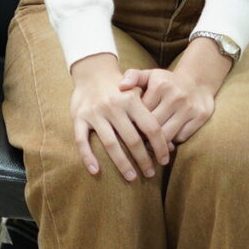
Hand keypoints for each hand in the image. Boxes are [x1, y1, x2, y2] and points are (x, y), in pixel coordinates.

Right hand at [69, 54, 173, 180]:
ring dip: (122, 164)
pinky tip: (96, 172)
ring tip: (132, 177)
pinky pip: (82, 141)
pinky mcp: (78, 117)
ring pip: (110, 144)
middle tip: (150, 173)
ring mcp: (95, 112)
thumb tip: (170, 145)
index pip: (151, 128)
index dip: (160, 146)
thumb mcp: (138, 93)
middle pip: (132, 140)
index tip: (164, 161)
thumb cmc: (120, 88)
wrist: (92, 71)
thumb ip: (151, 116)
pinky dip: (88, 157)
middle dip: (144, 160)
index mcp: (131, 99)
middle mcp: (113, 106)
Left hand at [121, 49, 228, 147]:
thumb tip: (121, 86)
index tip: (127, 130)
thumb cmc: (166, 82)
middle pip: (154, 125)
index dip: (132, 123)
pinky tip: (164, 142)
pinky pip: (181, 136)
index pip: (141, 112)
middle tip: (135, 145)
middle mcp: (176, 96)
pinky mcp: (200, 117)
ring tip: (147, 147)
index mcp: (160, 85)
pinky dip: (172, 141)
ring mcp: (189, 107)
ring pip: (168, 134)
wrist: (198, 81)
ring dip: (157, 143)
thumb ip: (133, 77)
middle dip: (143, 136)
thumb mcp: (149, 75)